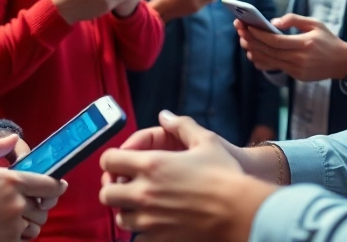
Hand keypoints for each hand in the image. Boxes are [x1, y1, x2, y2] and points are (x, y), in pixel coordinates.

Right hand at [0, 135, 65, 241]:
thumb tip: (12, 138)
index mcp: (10, 181)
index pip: (49, 184)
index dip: (56, 185)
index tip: (56, 186)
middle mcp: (16, 204)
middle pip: (44, 207)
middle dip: (38, 203)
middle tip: (26, 201)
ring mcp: (11, 227)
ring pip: (35, 225)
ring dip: (29, 220)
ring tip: (14, 216)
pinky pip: (22, 240)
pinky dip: (18, 235)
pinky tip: (3, 229)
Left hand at [100, 112, 274, 241]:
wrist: (241, 211)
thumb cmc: (225, 175)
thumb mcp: (206, 140)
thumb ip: (181, 125)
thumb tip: (165, 116)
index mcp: (151, 165)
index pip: (109, 160)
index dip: (111, 160)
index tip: (119, 163)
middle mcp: (144, 193)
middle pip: (106, 193)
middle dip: (113, 188)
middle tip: (126, 186)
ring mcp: (150, 219)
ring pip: (120, 218)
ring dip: (126, 210)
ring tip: (141, 205)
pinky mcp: (160, 238)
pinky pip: (137, 238)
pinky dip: (141, 231)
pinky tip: (154, 222)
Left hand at [236, 14, 346, 81]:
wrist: (343, 62)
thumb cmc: (328, 39)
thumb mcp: (315, 23)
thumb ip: (293, 19)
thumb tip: (272, 23)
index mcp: (305, 44)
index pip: (276, 41)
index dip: (259, 34)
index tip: (247, 26)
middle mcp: (300, 59)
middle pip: (269, 51)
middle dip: (252, 41)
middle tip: (240, 31)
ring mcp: (298, 70)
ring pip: (270, 61)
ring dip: (254, 51)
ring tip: (244, 40)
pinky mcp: (297, 76)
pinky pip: (276, 68)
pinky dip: (263, 61)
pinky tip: (254, 53)